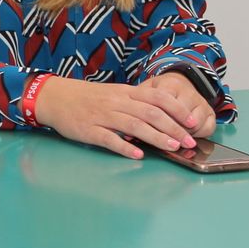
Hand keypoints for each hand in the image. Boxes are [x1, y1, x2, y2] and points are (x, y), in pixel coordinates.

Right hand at [34, 75, 206, 159]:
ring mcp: (102, 116)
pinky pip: (109, 139)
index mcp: (125, 92)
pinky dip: (125, 147)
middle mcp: (117, 102)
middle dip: (173, 128)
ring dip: (156, 137)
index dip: (178, 109)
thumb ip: (136, 103)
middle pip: (151, 113)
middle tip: (189, 142)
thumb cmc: (87, 97)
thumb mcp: (114, 93)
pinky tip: (138, 155)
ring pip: (134, 126)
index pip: (158, 97)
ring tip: (172, 148)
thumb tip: (163, 116)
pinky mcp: (88, 130)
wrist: (55, 97)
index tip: (193, 122)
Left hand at [142, 71, 216, 135]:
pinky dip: (198, 135)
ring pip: (195, 124)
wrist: (179, 83)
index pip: (164, 104)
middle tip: (162, 142)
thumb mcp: (145, 93)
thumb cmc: (157, 92)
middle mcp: (188, 91)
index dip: (156, 122)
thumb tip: (128, 131)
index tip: (147, 134)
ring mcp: (201, 101)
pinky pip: (208, 128)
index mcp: (169, 85)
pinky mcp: (210, 111)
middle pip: (180, 117)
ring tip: (174, 141)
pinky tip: (188, 137)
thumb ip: (138, 108)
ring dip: (184, 134)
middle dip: (170, 132)